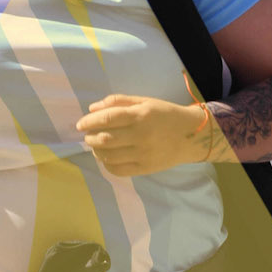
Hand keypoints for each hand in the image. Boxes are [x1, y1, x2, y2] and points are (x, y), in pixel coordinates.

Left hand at [76, 94, 209, 176]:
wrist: (191, 136)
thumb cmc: (164, 115)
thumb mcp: (144, 101)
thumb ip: (118, 102)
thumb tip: (92, 109)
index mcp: (140, 115)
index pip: (107, 119)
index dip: (89, 122)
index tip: (80, 124)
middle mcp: (141, 135)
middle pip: (105, 139)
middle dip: (90, 137)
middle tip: (88, 135)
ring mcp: (143, 154)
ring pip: (109, 156)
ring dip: (96, 151)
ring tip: (96, 146)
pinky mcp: (145, 169)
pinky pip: (118, 170)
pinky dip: (106, 164)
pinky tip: (107, 157)